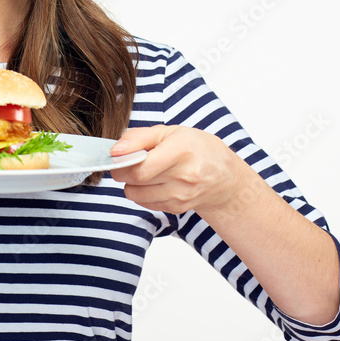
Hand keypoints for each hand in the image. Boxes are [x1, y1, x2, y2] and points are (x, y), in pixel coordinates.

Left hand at [109, 125, 251, 214]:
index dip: (121, 162)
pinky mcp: (176, 208)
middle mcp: (183, 176)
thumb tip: (115, 150)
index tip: (117, 155)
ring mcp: (181, 196)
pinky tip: (153, 182)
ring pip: (135, 195)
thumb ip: (138, 137)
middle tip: (124, 162)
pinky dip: (141, 193)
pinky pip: (144, 203)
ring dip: (130, 183)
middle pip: (135, 181)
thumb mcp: (170, 131)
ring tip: (142, 171)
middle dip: (121, 171)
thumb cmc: (196, 148)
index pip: (140, 167)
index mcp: (181, 151)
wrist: (224, 177)